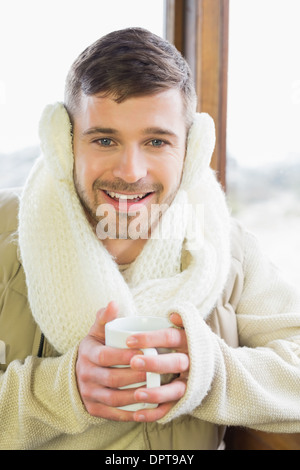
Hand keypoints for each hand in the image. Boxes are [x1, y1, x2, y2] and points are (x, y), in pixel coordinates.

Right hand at [76, 301, 146, 420]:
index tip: (144, 352)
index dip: (124, 355)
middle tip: (155, 371)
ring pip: (114, 399)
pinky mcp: (94, 409)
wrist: (77, 374)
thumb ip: (105, 318)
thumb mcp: (97, 332)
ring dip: (134, 396)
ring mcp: (89, 394)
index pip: (105, 356)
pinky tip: (145, 410)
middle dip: (134, 376)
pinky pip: (112, 414)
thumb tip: (113, 303)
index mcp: (87, 354)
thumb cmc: (96, 348)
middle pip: (112, 378)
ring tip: (153, 390)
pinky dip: (129, 414)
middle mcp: (86, 375)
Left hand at [128, 313, 188, 421]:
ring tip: (136, 394)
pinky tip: (138, 414)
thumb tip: (171, 314)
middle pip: (176, 362)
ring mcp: (191, 382)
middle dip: (154, 363)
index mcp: (189, 340)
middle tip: (133, 362)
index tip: (129, 340)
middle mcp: (193, 361)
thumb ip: (176, 319)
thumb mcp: (185, 328)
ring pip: (177, 389)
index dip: (151, 338)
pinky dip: (155, 413)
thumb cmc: (186, 343)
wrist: (209, 364)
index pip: (171, 336)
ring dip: (157, 393)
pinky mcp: (187, 399)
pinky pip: (172, 409)